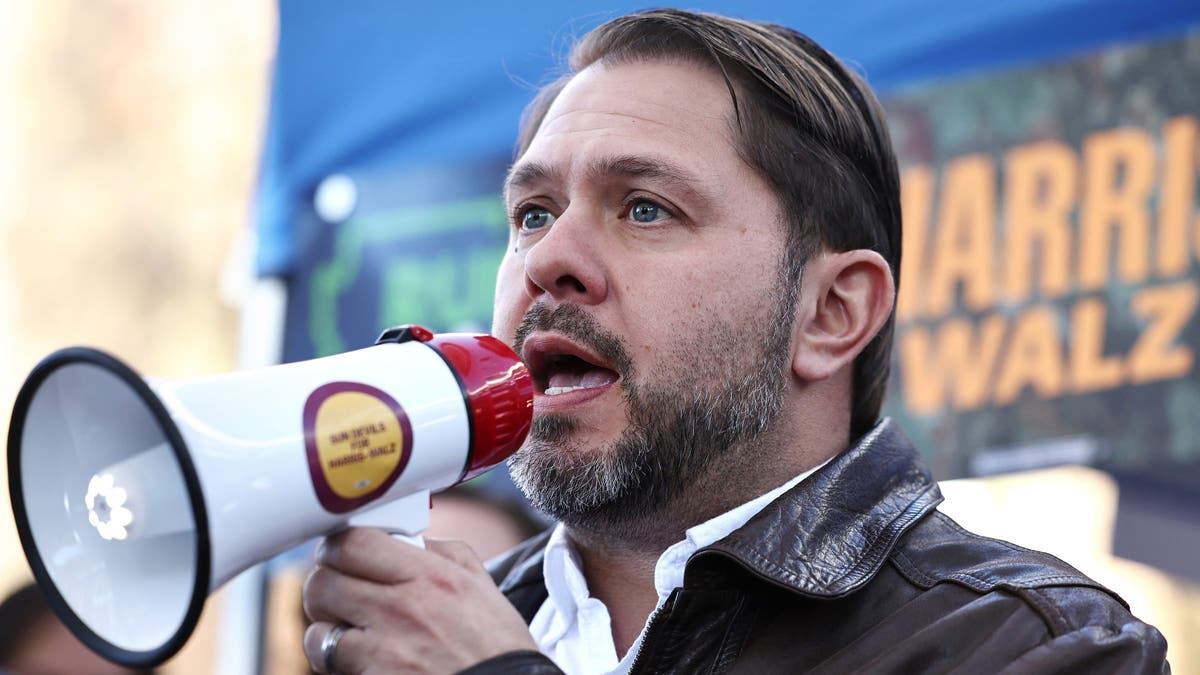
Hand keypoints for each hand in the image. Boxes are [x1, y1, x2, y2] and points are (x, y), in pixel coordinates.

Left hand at [302, 528, 537, 673]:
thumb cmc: (496, 645)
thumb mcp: (480, 586)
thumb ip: (444, 553)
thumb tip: (412, 540)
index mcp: (428, 575)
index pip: (352, 543)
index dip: (336, 547)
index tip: (340, 554)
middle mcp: (401, 608)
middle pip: (322, 582)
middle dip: (324, 587)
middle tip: (338, 593)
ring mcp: (383, 650)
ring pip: (317, 630)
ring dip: (326, 630)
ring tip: (347, 632)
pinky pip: (331, 666)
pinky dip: (338, 664)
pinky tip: (362, 661)